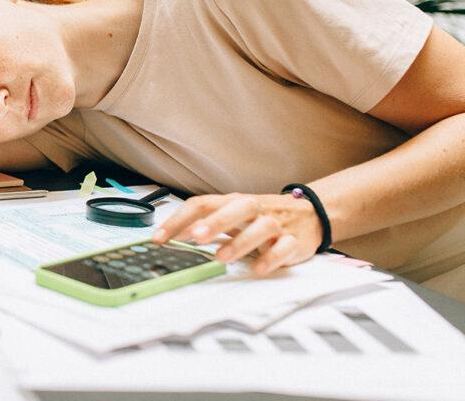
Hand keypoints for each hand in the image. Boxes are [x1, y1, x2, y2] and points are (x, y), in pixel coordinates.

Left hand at [152, 192, 322, 275]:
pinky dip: (272, 258)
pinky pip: (285, 248)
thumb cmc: (261, 216)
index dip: (180, 220)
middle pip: (237, 208)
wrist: (310, 213)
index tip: (160, 237)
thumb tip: (173, 234)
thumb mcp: (232, 215)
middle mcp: (255, 209)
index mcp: (234, 201)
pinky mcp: (294, 241)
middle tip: (195, 237)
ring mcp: (276, 224)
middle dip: (215, 222)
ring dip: (240, 242)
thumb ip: (204, 223)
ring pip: (262, 228)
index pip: (204, 204)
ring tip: (221, 257)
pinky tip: (258, 268)